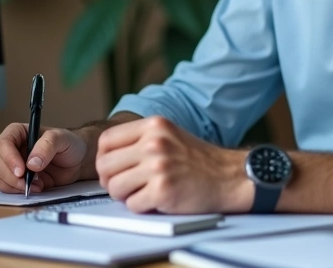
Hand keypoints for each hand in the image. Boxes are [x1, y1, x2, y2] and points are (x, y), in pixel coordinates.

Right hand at [0, 123, 89, 193]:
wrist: (77, 161)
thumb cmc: (69, 144)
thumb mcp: (62, 139)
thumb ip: (47, 146)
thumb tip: (31, 163)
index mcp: (18, 133)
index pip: (3, 143)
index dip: (8, 158)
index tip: (21, 170)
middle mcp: (11, 148)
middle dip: (8, 175)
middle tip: (26, 183)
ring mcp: (10, 164)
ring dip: (9, 185)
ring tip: (33, 186)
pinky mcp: (14, 179)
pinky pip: (2, 186)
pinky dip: (14, 191)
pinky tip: (33, 188)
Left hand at [95, 116, 250, 213]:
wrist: (229, 177)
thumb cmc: (198, 160)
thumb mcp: (169, 135)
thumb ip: (139, 140)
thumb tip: (105, 157)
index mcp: (153, 126)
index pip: (106, 140)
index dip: (104, 158)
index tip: (113, 168)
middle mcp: (154, 143)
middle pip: (105, 166)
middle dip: (111, 180)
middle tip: (126, 185)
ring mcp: (158, 167)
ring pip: (114, 187)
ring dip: (125, 195)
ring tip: (142, 192)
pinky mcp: (163, 190)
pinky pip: (132, 204)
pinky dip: (141, 206)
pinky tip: (156, 200)